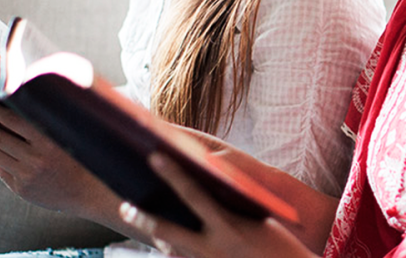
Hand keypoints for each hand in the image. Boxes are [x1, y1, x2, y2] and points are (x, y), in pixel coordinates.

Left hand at [0, 100, 113, 217]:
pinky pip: (0, 169)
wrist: (87, 190)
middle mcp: (36, 158)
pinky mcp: (21, 189)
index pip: (12, 119)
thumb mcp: (66, 133)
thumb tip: (10, 101)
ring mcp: (27, 175)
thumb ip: (42, 118)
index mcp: (50, 140)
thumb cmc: (78, 154)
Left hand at [119, 152, 317, 257]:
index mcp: (229, 227)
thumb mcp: (257, 220)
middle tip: (124, 206)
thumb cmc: (281, 246)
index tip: (154, 156)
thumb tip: (204, 192)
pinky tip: (165, 245)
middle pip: (169, 230)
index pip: (194, 194)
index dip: (173, 174)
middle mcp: (214, 249)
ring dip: (156, 235)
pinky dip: (173, 252)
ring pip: (172, 250)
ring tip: (140, 220)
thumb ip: (229, 207)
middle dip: (144, 218)